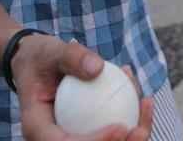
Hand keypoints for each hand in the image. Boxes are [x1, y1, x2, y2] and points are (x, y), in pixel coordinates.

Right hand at [13, 36, 153, 140]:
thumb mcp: (49, 50)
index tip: (120, 128)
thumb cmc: (39, 58)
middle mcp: (52, 140)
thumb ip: (71, 56)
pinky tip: (144, 99)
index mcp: (37, 128)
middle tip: (140, 129)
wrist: (35, 64)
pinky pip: (112, 134)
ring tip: (147, 106)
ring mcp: (70, 137)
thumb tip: (97, 68)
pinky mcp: (86, 132)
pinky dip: (130, 119)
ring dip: (131, 136)